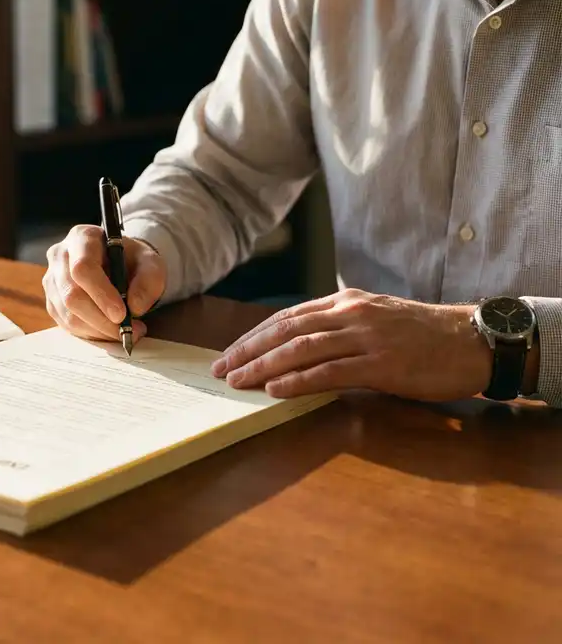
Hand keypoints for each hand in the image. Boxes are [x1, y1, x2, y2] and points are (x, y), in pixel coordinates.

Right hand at [43, 224, 165, 342]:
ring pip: (68, 314)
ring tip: (123, 331)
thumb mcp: (151, 264)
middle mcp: (60, 255)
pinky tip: (108, 330)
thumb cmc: (133, 262)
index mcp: (82, 237)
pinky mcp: (52, 301)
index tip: (121, 314)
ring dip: (98, 330)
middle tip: (127, 330)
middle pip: (71, 294)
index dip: (101, 294)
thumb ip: (149, 281)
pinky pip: (66, 324)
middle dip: (101, 319)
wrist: (120, 266)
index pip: (83, 267)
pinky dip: (90, 333)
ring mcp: (52, 279)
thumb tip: (134, 307)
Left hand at [211, 288, 491, 401]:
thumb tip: (298, 348)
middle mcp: (350, 314)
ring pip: (301, 348)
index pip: (286, 317)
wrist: (472, 341)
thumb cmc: (422, 335)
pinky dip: (298, 381)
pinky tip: (275, 390)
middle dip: (248, 349)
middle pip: (285, 330)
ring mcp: (365, 337)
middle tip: (220, 369)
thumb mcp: (374, 319)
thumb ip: (338, 328)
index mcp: (344, 302)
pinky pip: (330, 372)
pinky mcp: (382, 364)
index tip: (229, 352)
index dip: (253, 336)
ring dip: (263, 366)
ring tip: (238, 380)